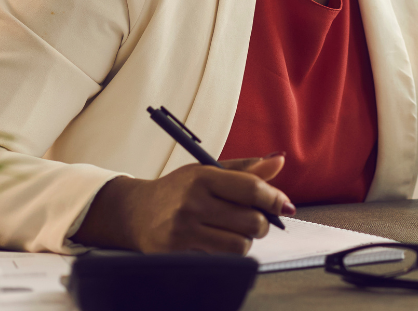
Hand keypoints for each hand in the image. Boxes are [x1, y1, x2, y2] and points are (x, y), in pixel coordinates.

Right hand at [74, 155, 294, 253]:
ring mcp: (183, 230)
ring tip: (234, 232)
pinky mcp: (177, 252)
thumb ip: (247, 169)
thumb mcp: (209, 172)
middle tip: (254, 220)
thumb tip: (280, 159)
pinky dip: (226, 254)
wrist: (134, 212)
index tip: (283, 205)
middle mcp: (192, 202)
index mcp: (203, 177)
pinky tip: (214, 242)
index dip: (274, 198)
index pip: (252, 189)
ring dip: (245, 241)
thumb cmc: (179, 190)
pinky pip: (220, 259)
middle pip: (251, 221)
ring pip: (240, 245)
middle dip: (261, 224)